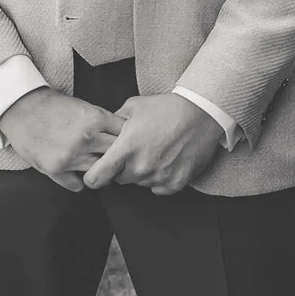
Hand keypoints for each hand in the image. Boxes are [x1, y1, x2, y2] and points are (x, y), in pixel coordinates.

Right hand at [0, 87, 123, 190]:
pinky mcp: (55, 169)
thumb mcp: (84, 106)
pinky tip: (77, 175)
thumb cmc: (55, 106)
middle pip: (117, 156)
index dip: (129, 141)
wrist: (22, 108)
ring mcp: (71, 156)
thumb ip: (104, 122)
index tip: (127, 145)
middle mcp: (87, 138)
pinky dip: (79, 182)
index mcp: (96, 119)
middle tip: (116, 161)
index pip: (127, 135)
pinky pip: (78, 186)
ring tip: (97, 168)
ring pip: (100, 173)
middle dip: (119, 159)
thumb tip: (126, 136)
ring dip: (100, 173)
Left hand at [80, 93, 224, 194]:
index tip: (98, 171)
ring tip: (156, 152)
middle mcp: (141, 167)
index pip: (96, 177)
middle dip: (124, 168)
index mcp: (126, 149)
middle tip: (137, 151)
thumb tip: (102, 131)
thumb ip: (113, 122)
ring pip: (141, 183)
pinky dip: (161, 178)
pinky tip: (167, 161)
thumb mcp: (133, 106)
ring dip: (144, 173)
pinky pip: (160, 189)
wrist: (201, 112)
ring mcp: (160, 176)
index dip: (93, 176)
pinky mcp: (176, 182)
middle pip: (121, 180)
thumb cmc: (166, 107)